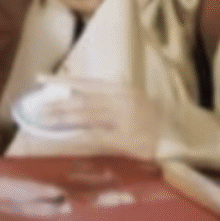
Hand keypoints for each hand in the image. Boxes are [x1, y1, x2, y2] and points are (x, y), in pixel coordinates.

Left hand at [36, 77, 160, 159]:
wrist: (181, 133)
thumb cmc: (153, 118)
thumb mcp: (132, 100)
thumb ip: (108, 99)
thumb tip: (79, 97)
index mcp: (121, 89)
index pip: (85, 83)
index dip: (62, 81)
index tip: (40, 79)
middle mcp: (121, 101)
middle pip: (83, 101)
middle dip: (58, 105)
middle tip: (38, 109)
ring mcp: (124, 120)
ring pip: (87, 117)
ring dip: (64, 120)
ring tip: (44, 122)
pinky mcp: (127, 139)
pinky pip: (97, 139)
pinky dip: (79, 139)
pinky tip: (65, 141)